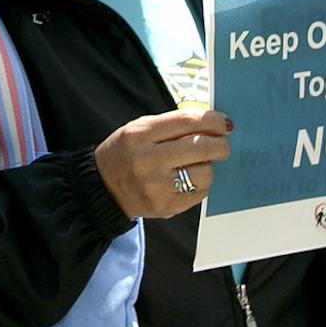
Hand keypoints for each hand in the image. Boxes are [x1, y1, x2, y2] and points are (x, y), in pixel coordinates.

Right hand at [93, 106, 230, 219]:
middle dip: (220, 144)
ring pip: (206, 173)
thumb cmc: (125, 154)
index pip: (187, 121)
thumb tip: (212, 124)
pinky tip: (187, 180)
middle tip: (221, 144)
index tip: (222, 122)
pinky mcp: (167, 206)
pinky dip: (200, 184)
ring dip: (208, 166)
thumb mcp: (138, 130)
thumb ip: (171, 125)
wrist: (104, 187)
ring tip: (196, 164)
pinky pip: (200, 193)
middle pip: (202, 148)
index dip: (212, 120)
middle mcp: (147, 160)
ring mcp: (157, 186)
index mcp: (139, 135)